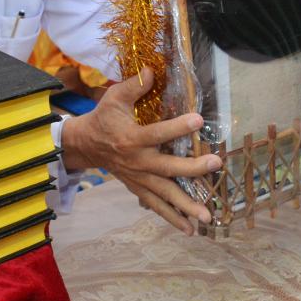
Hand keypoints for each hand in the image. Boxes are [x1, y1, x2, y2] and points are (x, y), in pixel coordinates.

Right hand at [63, 68, 221, 233]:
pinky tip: (190, 229)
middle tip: (215, 164)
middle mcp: (137, 162)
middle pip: (167, 168)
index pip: (158, 133)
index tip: (198, 119)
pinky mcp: (139, 189)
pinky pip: (157, 206)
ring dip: (186, 207)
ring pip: (165, 195)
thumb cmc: (104, 118)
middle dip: (192, 169)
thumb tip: (153, 70)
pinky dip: (172, 218)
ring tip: (207, 217)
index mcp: (131, 138)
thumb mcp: (114, 98)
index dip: (177, 126)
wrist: (86, 145)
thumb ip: (135, 86)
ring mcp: (139, 179)